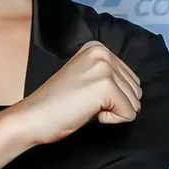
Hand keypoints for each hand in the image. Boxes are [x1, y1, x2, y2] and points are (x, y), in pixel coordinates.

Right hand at [20, 41, 141, 145]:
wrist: (33, 117)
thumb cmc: (57, 104)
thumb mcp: (86, 79)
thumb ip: (109, 76)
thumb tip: (135, 91)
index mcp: (97, 48)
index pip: (130, 79)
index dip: (111, 96)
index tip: (84, 95)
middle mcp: (102, 53)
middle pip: (135, 90)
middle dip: (114, 104)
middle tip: (84, 102)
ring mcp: (104, 68)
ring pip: (134, 103)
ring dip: (112, 112)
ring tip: (85, 106)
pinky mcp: (105, 87)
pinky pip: (129, 114)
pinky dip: (111, 120)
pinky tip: (87, 113)